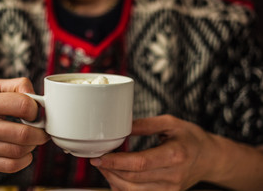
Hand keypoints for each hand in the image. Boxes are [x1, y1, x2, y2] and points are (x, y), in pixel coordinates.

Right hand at [0, 78, 49, 172]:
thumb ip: (18, 85)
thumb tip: (37, 97)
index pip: (23, 105)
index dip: (36, 109)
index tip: (36, 112)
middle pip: (23, 134)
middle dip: (40, 132)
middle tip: (41, 128)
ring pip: (19, 151)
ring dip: (33, 145)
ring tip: (32, 138)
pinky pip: (11, 166)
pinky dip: (24, 160)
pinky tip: (24, 151)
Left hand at [90, 115, 218, 190]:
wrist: (209, 158)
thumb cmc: (190, 138)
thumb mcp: (171, 123)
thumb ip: (145, 125)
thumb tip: (121, 126)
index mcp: (175, 155)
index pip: (140, 163)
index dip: (116, 162)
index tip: (100, 156)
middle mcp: (173, 176)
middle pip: (133, 179)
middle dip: (110, 170)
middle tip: (97, 159)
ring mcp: (170, 189)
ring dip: (113, 180)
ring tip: (104, 167)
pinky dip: (123, 188)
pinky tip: (115, 177)